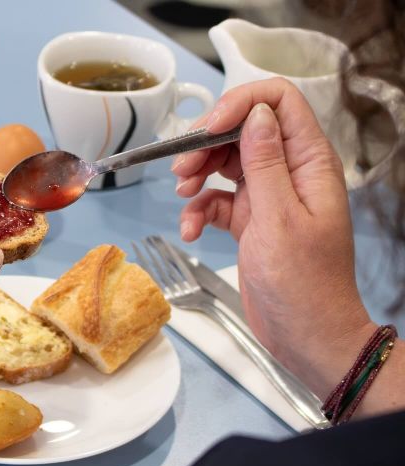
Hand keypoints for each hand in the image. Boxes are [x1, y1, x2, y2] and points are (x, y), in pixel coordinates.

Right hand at [171, 78, 376, 398]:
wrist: (307, 337)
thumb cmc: (304, 285)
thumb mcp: (279, 219)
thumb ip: (265, 164)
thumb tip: (255, 116)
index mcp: (309, 163)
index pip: (278, 103)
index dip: (239, 105)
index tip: (206, 130)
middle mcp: (290, 172)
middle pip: (242, 130)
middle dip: (206, 144)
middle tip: (182, 170)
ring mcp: (269, 196)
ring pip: (224, 163)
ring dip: (197, 175)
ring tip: (182, 195)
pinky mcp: (250, 220)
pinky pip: (216, 200)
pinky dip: (198, 211)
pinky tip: (191, 231)